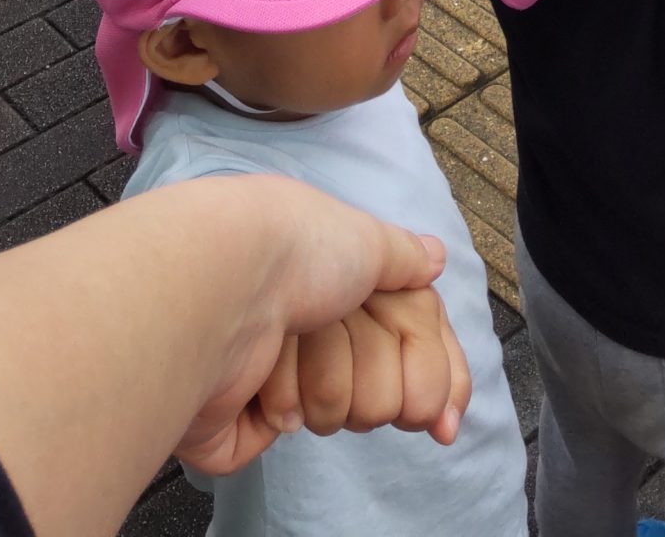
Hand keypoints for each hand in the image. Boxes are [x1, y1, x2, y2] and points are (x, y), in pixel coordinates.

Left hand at [175, 194, 467, 476]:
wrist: (221, 286)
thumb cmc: (295, 248)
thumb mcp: (367, 237)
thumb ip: (403, 255)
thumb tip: (434, 256)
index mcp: (341, 280)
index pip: (411, 345)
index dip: (433, 383)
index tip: (443, 422)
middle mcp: (313, 326)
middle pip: (385, 387)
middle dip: (372, 366)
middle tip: (338, 325)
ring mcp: (279, 374)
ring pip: (340, 410)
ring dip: (324, 377)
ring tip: (286, 341)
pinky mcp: (244, 418)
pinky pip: (292, 427)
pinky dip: (283, 403)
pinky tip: (260, 375)